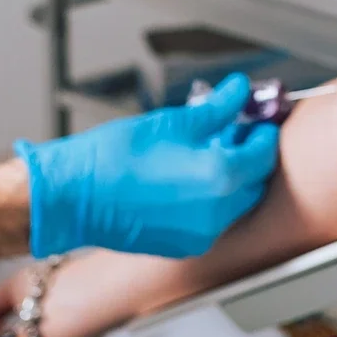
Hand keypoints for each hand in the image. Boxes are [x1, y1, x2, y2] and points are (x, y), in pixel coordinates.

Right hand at [18, 74, 279, 257]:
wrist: (73, 196)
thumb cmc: (114, 157)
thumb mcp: (173, 122)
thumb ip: (217, 108)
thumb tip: (239, 91)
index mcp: (220, 177)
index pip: (263, 155)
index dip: (263, 134)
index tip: (257, 122)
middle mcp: (216, 213)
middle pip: (253, 182)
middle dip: (249, 157)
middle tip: (233, 133)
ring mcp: (200, 234)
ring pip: (234, 203)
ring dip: (230, 179)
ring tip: (205, 153)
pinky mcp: (182, 245)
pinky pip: (211, 221)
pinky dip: (211, 200)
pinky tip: (187, 179)